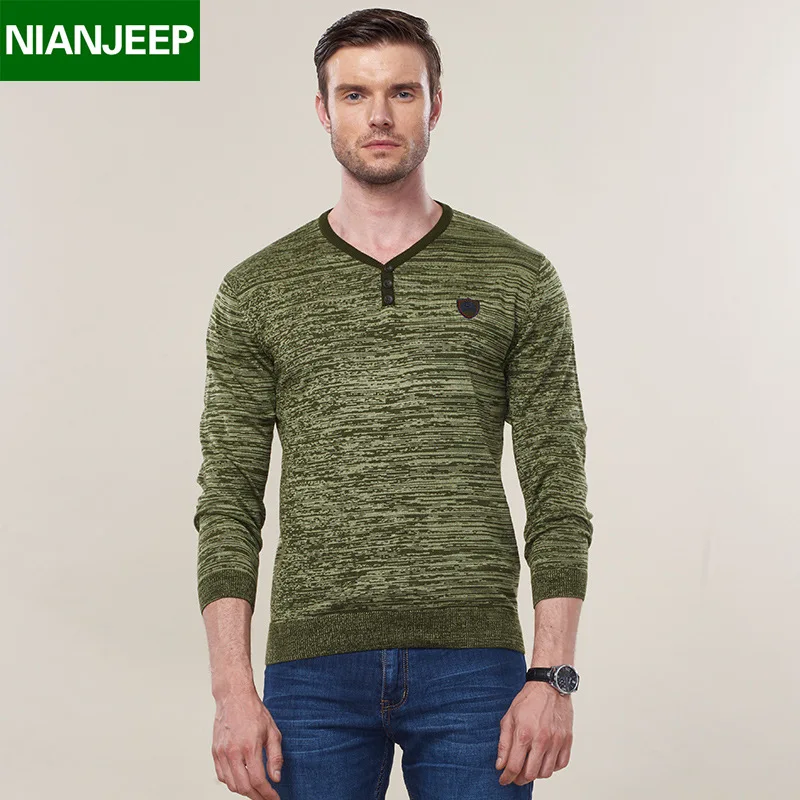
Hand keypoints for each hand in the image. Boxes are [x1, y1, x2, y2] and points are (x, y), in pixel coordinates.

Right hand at [212, 684, 283, 798]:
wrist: (234, 697)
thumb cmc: (254, 712)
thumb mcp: (272, 731)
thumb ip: (275, 757)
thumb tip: (276, 778)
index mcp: (250, 746)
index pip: (258, 780)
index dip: (267, 794)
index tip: (274, 798)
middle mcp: (233, 752)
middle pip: (243, 787)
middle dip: (256, 796)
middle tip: (266, 797)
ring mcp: (222, 753)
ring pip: (231, 785)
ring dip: (244, 791)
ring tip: (255, 790)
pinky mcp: (215, 752)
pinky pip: (221, 776)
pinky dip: (232, 783)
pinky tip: (241, 780)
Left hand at [495, 681, 572, 784]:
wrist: (549, 686)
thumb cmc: (528, 700)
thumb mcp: (509, 717)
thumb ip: (504, 743)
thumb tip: (500, 764)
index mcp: (524, 733)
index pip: (514, 766)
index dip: (507, 777)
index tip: (503, 779)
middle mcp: (542, 740)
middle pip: (530, 774)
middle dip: (519, 779)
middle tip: (515, 776)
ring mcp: (556, 741)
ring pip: (546, 773)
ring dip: (535, 774)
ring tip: (529, 766)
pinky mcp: (567, 740)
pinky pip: (561, 764)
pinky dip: (552, 767)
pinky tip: (544, 760)